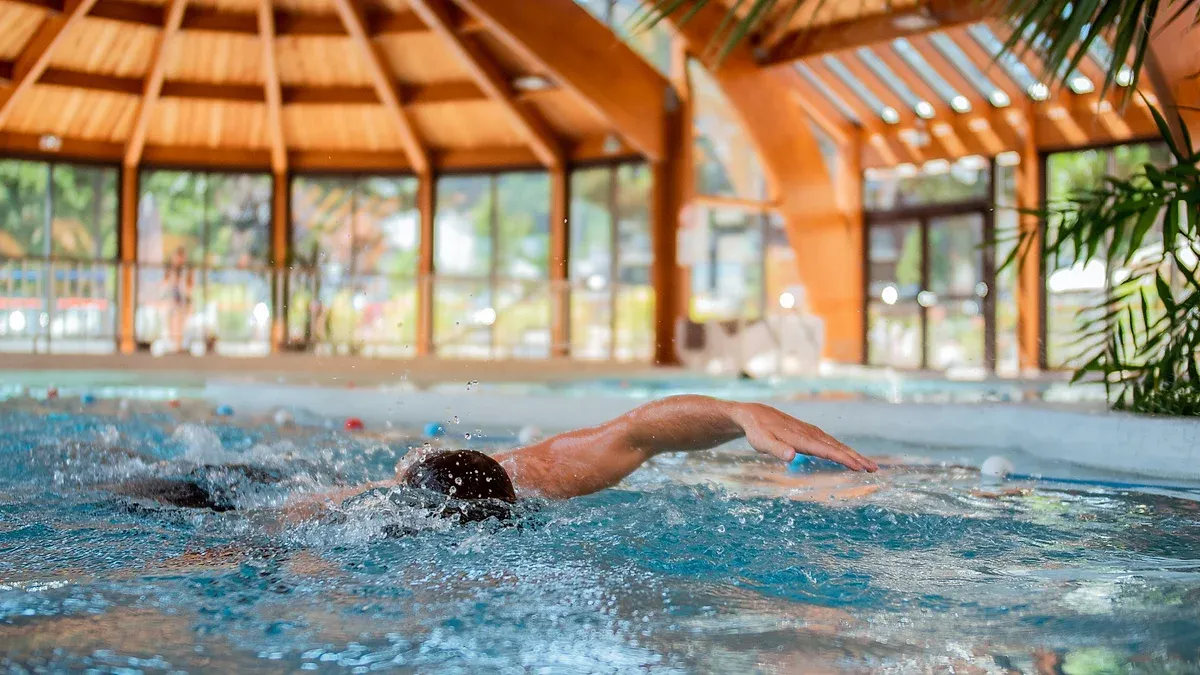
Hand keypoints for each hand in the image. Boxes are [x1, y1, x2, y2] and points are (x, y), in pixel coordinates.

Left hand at [730, 403, 877, 471]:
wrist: (755, 414)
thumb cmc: (758, 431)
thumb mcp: (762, 442)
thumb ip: (776, 449)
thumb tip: (790, 455)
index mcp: (801, 438)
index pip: (826, 450)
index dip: (843, 459)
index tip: (859, 467)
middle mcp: (810, 433)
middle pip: (837, 447)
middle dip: (856, 458)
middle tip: (874, 469)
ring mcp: (811, 432)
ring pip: (837, 444)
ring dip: (854, 454)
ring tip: (869, 465)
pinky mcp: (810, 432)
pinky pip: (831, 443)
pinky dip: (844, 450)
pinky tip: (850, 456)